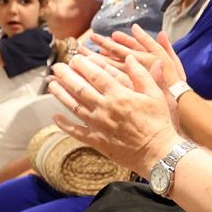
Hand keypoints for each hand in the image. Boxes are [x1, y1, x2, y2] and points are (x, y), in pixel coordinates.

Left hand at [48, 53, 178, 176]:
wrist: (158, 153)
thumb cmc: (160, 123)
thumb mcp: (157, 95)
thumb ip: (142, 75)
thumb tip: (130, 58)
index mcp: (119, 95)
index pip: (96, 75)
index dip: (83, 64)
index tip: (75, 57)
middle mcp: (105, 108)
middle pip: (79, 88)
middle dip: (66, 75)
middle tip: (57, 66)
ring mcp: (98, 125)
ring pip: (74, 106)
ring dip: (60, 94)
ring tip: (51, 84)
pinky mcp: (97, 141)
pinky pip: (76, 132)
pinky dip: (64, 125)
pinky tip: (55, 117)